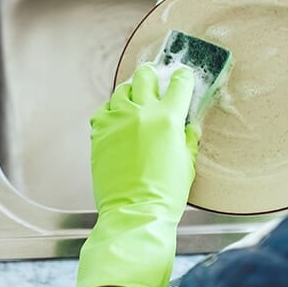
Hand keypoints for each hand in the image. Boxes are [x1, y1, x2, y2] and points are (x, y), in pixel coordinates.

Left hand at [77, 64, 197, 286]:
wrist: (135, 212)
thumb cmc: (165, 193)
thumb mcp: (187, 163)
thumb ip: (187, 138)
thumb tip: (188, 125)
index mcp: (168, 118)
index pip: (179, 84)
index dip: (182, 77)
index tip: (182, 76)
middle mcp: (141, 113)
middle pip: (145, 76)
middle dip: (152, 75)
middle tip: (154, 78)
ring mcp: (117, 120)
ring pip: (122, 91)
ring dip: (131, 92)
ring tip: (134, 100)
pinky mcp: (99, 132)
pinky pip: (104, 110)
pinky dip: (111, 111)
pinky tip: (117, 119)